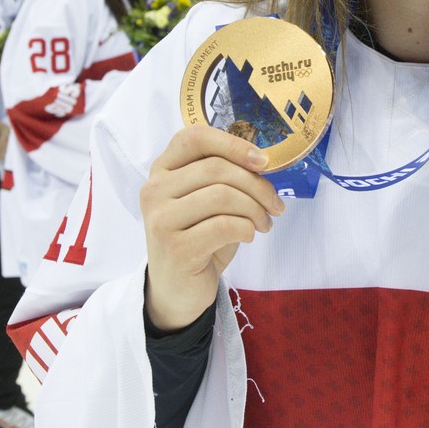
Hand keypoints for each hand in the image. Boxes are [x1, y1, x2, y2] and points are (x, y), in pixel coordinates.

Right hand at [142, 125, 284, 330]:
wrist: (177, 290)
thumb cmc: (198, 239)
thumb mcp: (208, 202)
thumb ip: (224, 178)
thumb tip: (262, 161)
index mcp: (162, 170)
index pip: (194, 138)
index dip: (232, 144)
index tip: (263, 161)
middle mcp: (154, 190)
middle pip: (216, 168)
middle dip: (256, 184)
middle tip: (274, 204)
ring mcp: (161, 220)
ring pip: (222, 195)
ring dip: (255, 209)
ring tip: (264, 223)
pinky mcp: (175, 248)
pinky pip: (224, 225)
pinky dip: (247, 228)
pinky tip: (249, 235)